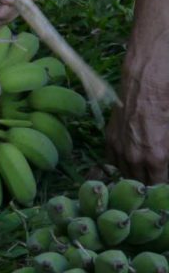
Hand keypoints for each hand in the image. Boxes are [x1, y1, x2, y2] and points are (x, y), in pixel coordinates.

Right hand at [106, 58, 168, 183]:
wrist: (146, 83)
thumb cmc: (166, 107)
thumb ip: (167, 157)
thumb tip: (165, 163)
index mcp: (155, 158)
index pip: (158, 187)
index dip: (163, 189)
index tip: (164, 189)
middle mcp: (134, 157)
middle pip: (141, 184)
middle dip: (149, 185)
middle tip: (156, 181)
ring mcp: (120, 147)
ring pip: (126, 174)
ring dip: (135, 177)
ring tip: (144, 176)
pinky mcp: (110, 137)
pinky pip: (113, 161)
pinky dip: (121, 165)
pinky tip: (130, 165)